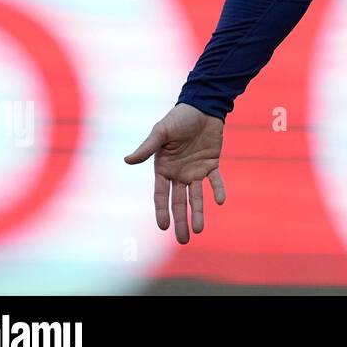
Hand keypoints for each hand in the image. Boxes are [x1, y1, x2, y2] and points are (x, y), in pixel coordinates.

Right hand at [124, 103, 226, 244]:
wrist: (201, 107)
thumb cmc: (178, 118)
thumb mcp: (161, 132)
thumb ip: (147, 148)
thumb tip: (127, 160)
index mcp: (164, 168)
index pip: (161, 195)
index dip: (162, 211)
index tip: (163, 227)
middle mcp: (179, 173)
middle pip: (179, 202)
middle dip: (181, 220)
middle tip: (183, 240)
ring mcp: (195, 170)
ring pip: (197, 197)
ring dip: (198, 213)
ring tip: (199, 230)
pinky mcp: (212, 163)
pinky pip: (215, 180)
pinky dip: (218, 189)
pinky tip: (219, 201)